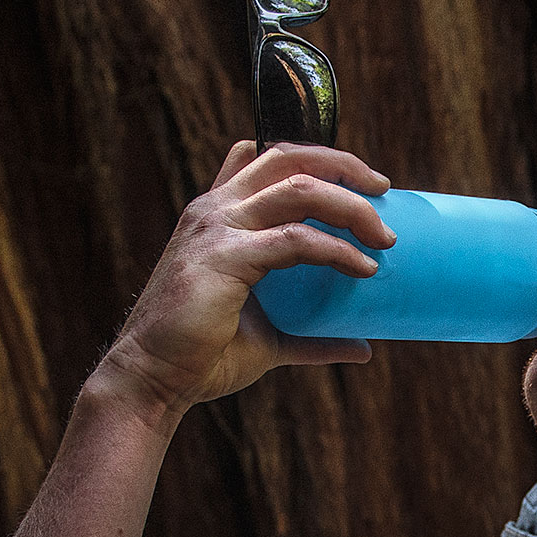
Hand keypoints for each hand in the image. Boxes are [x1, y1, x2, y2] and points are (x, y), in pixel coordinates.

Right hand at [94, 141, 392, 415]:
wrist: (152, 380)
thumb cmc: (202, 356)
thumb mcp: (268, 337)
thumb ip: (313, 336)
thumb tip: (363, 348)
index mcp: (218, 213)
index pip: (266, 156)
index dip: (317, 158)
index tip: (362, 183)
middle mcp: (215, 209)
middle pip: (289, 157)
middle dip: (344, 165)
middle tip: (383, 190)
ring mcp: (216, 228)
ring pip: (299, 188)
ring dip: (351, 206)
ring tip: (385, 237)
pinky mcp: (224, 257)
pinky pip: (296, 240)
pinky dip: (338, 251)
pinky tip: (364, 268)